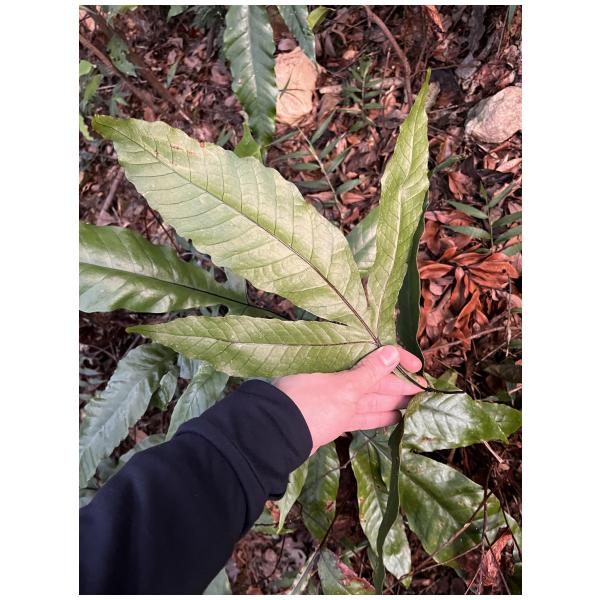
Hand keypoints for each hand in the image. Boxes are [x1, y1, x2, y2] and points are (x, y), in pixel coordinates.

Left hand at [273, 346, 424, 453]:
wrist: (276, 437)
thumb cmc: (310, 405)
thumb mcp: (344, 388)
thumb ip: (369, 372)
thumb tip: (392, 352)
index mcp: (338, 363)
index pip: (373, 356)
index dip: (397, 360)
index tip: (419, 368)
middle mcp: (336, 378)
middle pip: (373, 379)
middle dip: (399, 384)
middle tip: (425, 391)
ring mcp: (333, 400)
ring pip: (369, 398)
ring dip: (391, 402)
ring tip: (417, 406)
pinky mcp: (331, 421)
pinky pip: (359, 415)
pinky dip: (376, 417)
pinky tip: (395, 419)